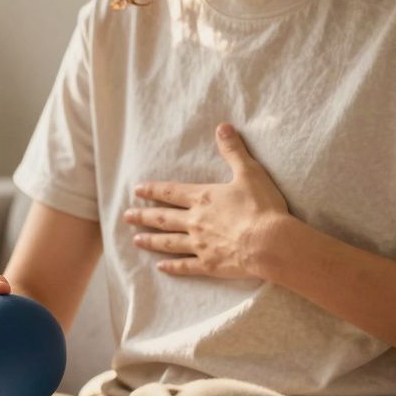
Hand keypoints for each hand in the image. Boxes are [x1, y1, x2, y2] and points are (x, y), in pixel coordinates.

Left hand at [126, 123, 290, 278]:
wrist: (270, 242)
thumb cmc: (261, 206)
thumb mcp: (249, 172)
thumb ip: (233, 151)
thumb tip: (222, 127)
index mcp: (202, 198)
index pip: (171, 192)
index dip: (153, 190)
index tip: (136, 190)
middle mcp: (195, 222)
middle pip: (163, 218)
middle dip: (143, 216)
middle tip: (126, 217)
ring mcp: (199, 245)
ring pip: (168, 243)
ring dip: (151, 241)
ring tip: (136, 240)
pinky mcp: (209, 265)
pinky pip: (185, 266)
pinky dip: (172, 267)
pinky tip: (160, 268)